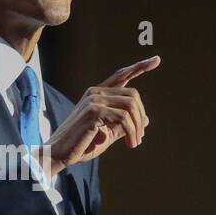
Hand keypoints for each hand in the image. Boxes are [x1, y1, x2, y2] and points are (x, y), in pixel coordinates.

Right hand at [37, 56, 160, 177]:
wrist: (59, 154)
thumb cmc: (81, 145)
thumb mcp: (107, 134)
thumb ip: (123, 125)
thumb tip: (145, 120)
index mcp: (97, 94)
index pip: (122, 75)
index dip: (139, 67)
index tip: (156, 60)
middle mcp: (95, 92)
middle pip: (133, 94)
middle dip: (140, 116)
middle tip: (139, 137)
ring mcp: (94, 100)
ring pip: (131, 105)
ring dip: (137, 127)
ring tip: (135, 142)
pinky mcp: (94, 111)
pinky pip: (123, 118)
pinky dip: (131, 132)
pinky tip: (130, 144)